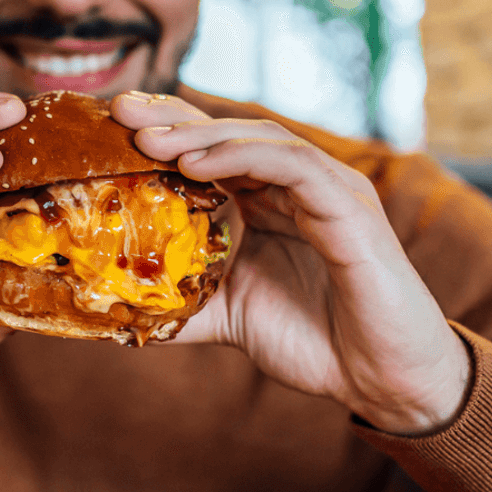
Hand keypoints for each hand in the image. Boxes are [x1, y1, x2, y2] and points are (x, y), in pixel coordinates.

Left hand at [113, 92, 469, 434]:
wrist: (379, 379)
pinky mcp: (351, 208)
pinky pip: (294, 166)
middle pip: (230, 135)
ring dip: (200, 135)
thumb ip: (183, 306)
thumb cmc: (315, 342)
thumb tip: (118, 312)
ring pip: (259, 140)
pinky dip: (243, 157)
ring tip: (149, 140)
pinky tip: (196, 164)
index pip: (213, 153)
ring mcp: (328, 192)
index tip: (111, 128)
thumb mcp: (228, 318)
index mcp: (269, 204)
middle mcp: (298, 188)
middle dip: (173, 119)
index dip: (164, 135)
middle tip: (120, 112)